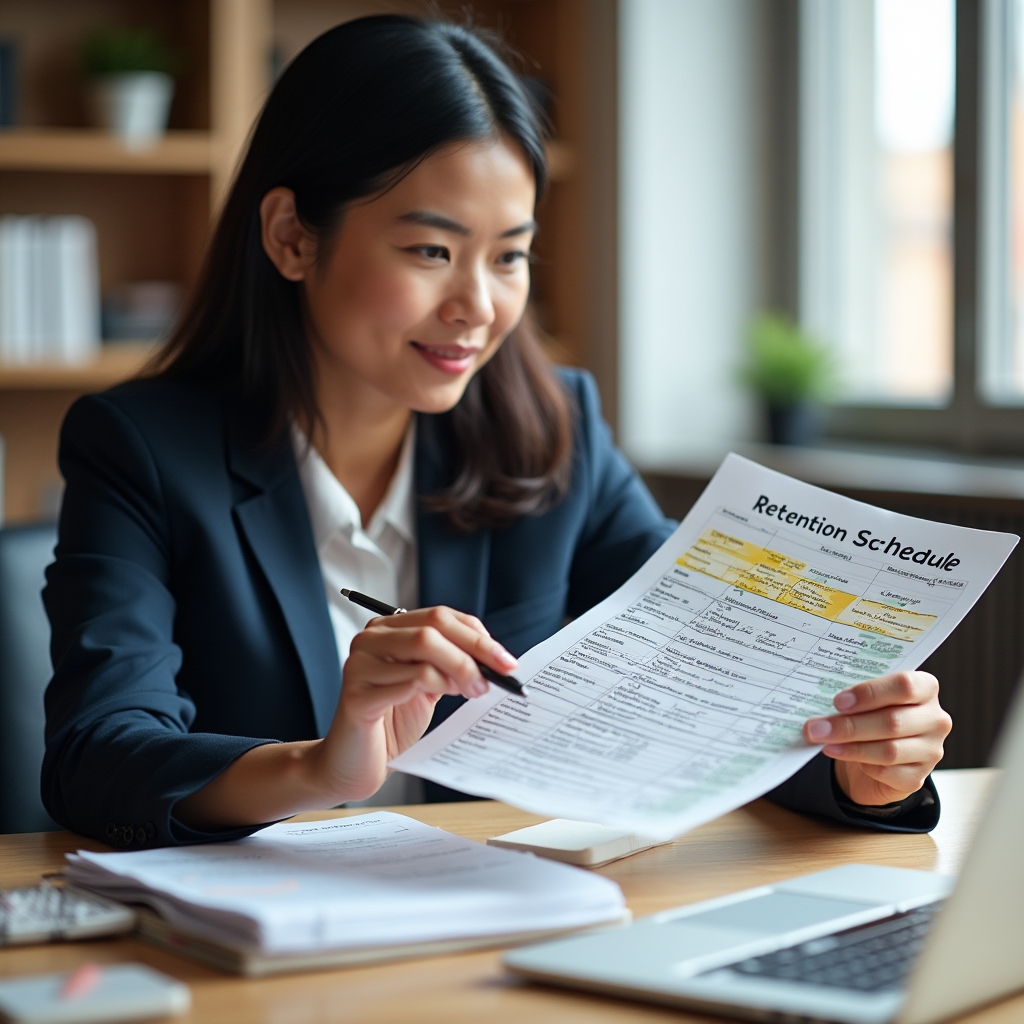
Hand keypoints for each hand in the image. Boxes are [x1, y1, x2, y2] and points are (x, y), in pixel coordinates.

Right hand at [312, 606, 517, 802]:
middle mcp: (369, 639)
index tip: (506, 660)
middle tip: (498, 676)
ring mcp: (359, 665)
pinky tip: (440, 701)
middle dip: (473, 651)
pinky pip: (409, 682)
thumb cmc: (394, 721)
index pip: (439, 616)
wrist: (355, 762)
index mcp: (387, 629)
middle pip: (432, 629)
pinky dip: (435, 688)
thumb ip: (451, 663)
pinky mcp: (357, 696)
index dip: (477, 635)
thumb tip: (495, 657)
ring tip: (472, 692)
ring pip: (423, 649)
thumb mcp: (429, 684)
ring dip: (459, 671)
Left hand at [802, 671, 951, 805]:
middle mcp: (935, 719)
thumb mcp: (866, 699)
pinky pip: (887, 771)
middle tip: (817, 726)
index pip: (905, 685)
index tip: (838, 701)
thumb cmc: (871, 715)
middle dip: (849, 725)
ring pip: (889, 750)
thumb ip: (854, 696)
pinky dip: (859, 763)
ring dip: (850, 746)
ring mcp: (931, 750)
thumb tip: (822, 702)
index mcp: (925, 689)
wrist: (875, 753)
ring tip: (822, 740)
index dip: (870, 693)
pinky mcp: (918, 777)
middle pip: (893, 721)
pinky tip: (839, 753)